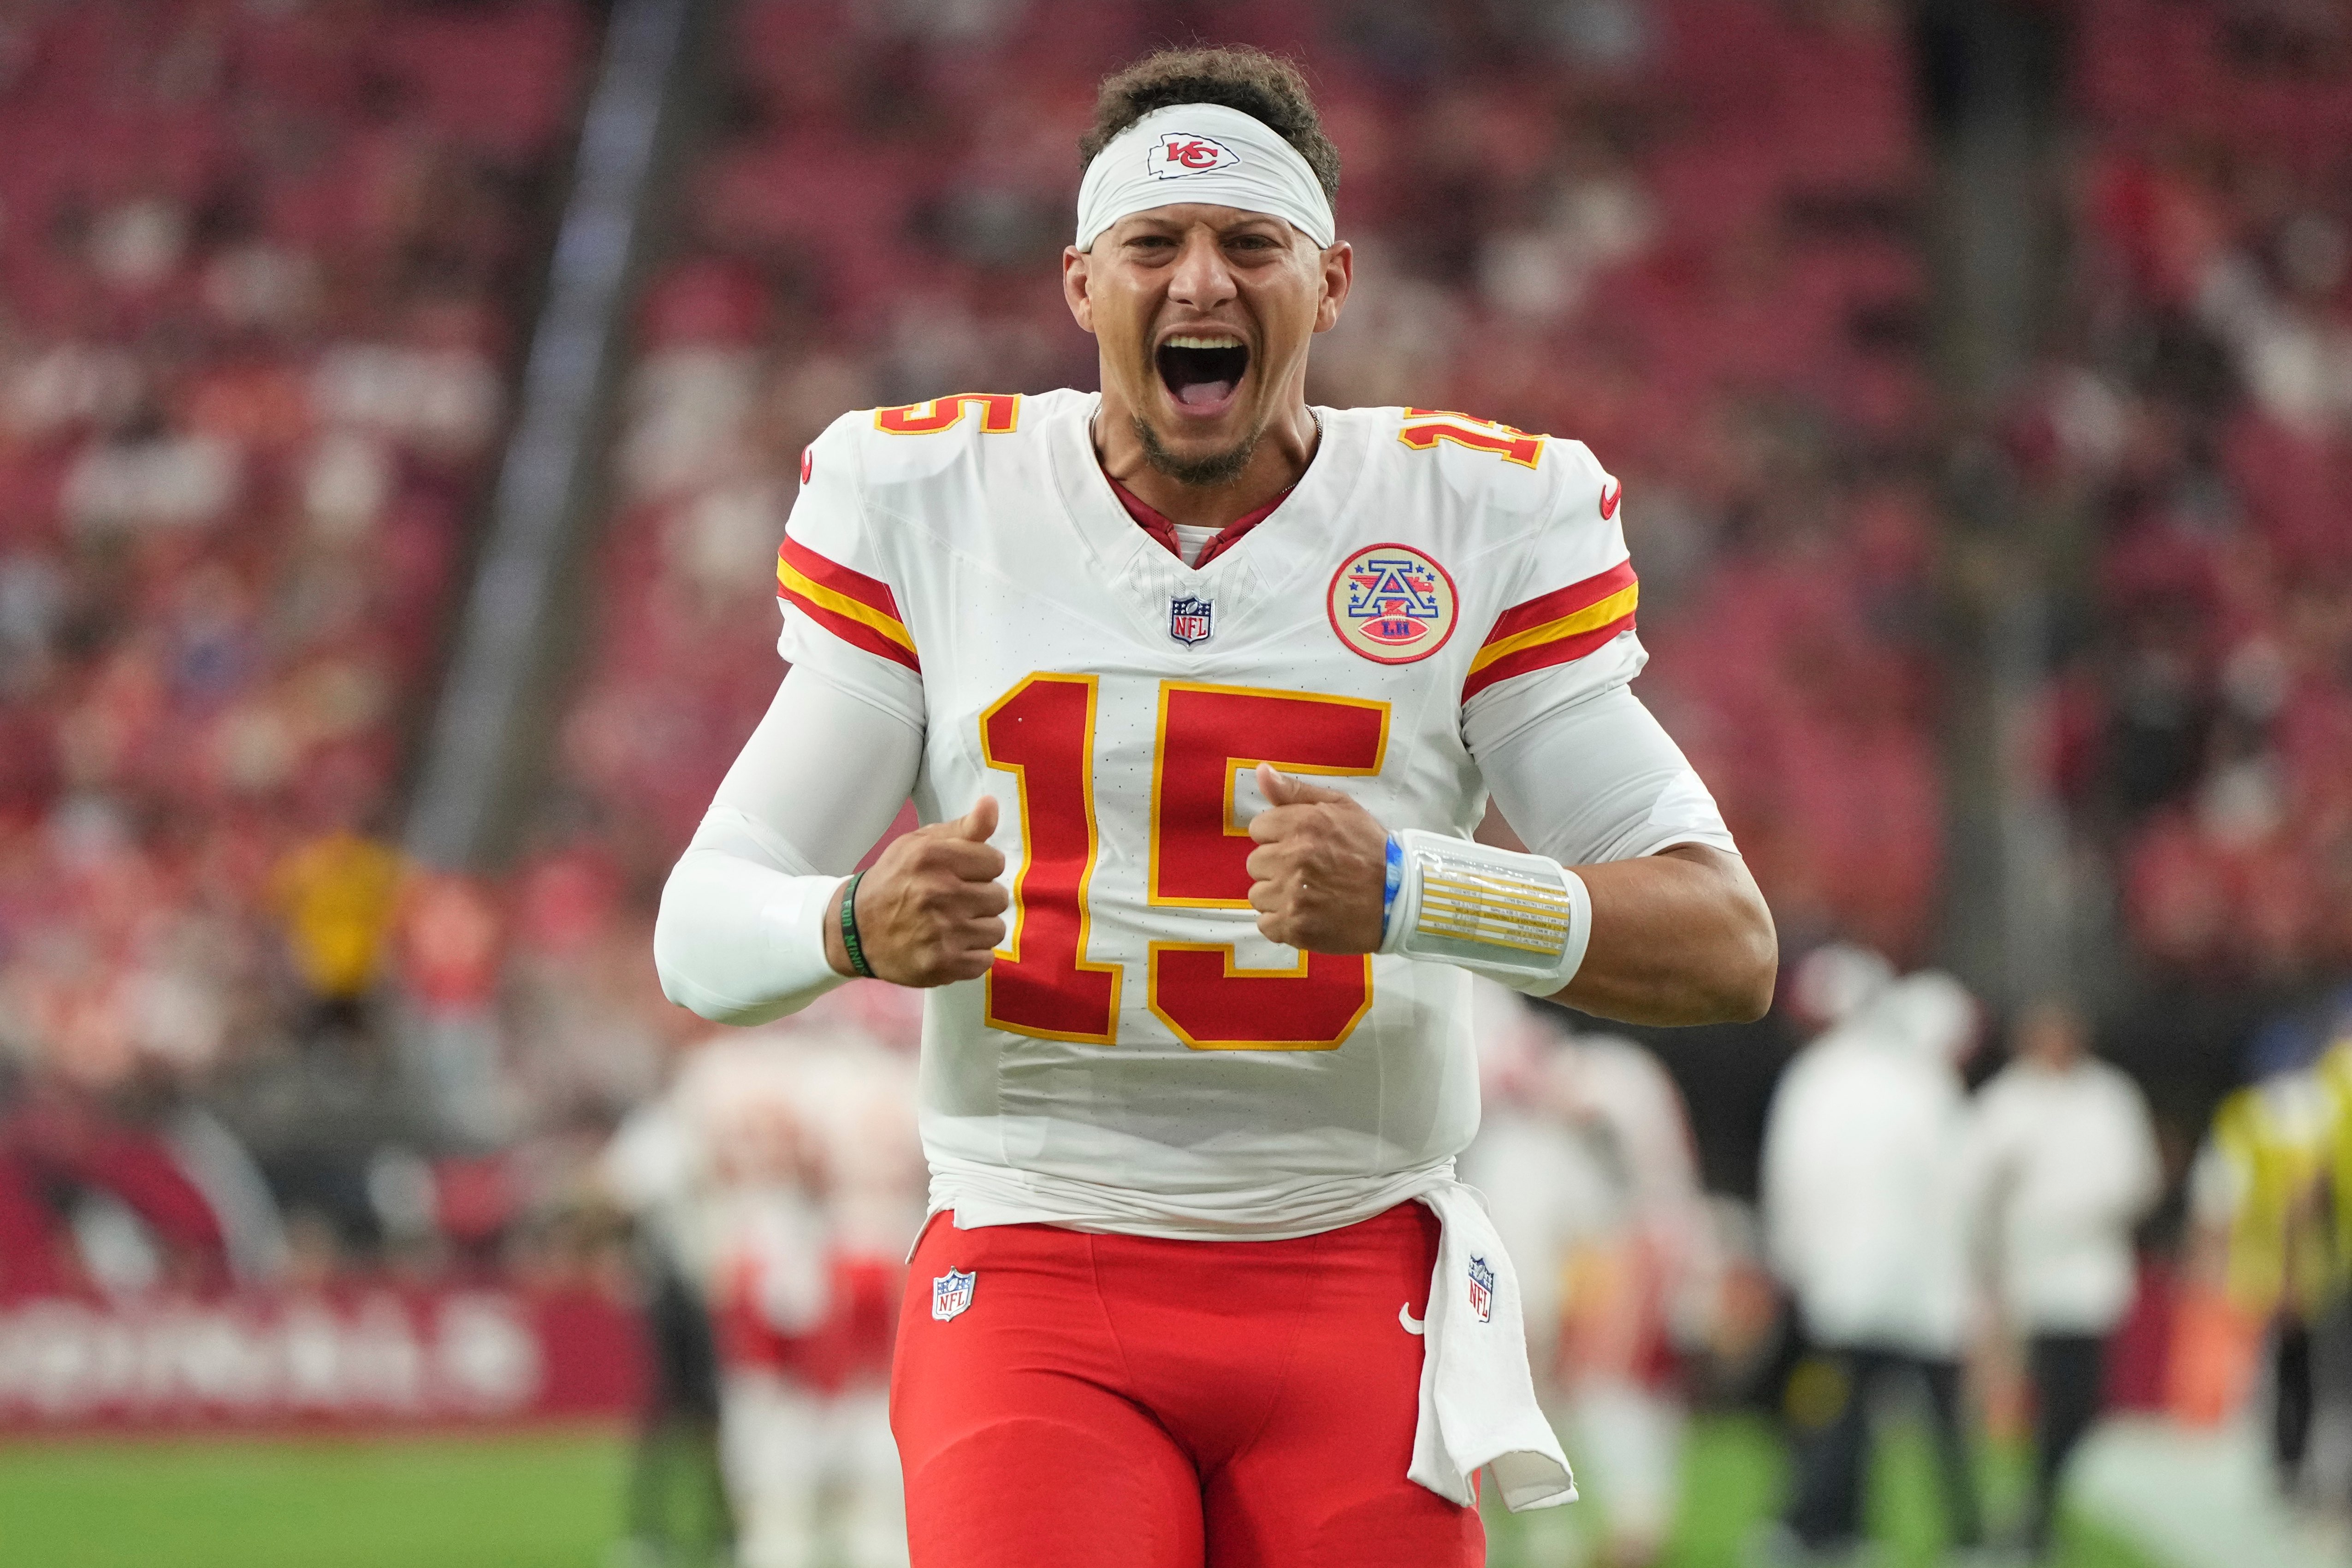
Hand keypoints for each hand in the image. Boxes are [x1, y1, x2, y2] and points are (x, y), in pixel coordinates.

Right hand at [826, 798, 1007, 984]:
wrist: (854, 930)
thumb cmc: (893, 881)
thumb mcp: (920, 844)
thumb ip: (963, 828)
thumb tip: (992, 803)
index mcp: (934, 857)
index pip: (996, 862)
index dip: (980, 869)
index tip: (961, 876)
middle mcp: (940, 892)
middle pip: (998, 897)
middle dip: (980, 899)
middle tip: (954, 903)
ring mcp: (943, 932)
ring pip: (996, 929)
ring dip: (978, 929)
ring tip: (953, 926)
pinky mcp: (943, 964)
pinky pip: (985, 960)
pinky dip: (972, 956)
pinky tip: (951, 947)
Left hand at [1244, 763, 1388, 953]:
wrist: (1401, 899)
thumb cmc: (1371, 849)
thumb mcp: (1340, 807)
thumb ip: (1296, 791)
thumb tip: (1261, 771)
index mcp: (1303, 824)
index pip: (1258, 828)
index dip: (1277, 837)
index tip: (1299, 846)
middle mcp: (1293, 857)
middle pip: (1255, 862)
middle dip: (1276, 867)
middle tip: (1307, 873)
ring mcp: (1292, 895)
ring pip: (1258, 895)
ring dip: (1277, 896)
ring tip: (1308, 895)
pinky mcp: (1295, 927)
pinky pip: (1266, 924)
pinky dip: (1282, 923)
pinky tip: (1306, 916)